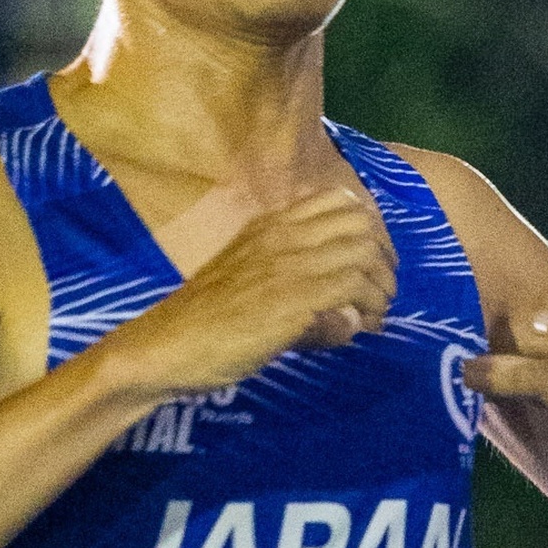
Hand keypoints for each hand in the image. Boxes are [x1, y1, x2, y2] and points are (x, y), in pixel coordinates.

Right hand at [103, 180, 397, 401]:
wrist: (164, 347)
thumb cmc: (200, 322)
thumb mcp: (246, 283)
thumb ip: (292, 285)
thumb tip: (346, 314)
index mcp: (269, 225)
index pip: (340, 201)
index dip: (369, 230)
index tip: (373, 263)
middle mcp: (282, 236)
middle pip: (362, 225)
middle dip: (383, 261)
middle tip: (381, 295)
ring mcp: (288, 265)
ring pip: (363, 256)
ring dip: (379, 290)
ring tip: (375, 317)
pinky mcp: (292, 300)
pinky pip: (351, 291)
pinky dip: (364, 312)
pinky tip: (356, 331)